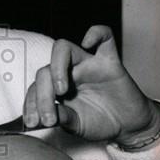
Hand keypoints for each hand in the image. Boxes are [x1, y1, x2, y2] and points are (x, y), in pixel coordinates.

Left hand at [22, 26, 159, 144]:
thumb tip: (44, 117)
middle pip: (45, 71)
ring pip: (63, 48)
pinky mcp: (109, 61)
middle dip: (42, 96)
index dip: (31, 104)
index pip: (35, 88)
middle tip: (49, 118)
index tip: (33, 124)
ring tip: (61, 90)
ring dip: (57, 67)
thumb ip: (62, 118)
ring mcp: (87, 64)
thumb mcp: (77, 126)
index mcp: (56, 89)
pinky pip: (104, 36)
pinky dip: (96, 33)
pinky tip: (87, 42)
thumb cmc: (100, 122)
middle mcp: (68, 73)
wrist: (127, 125)